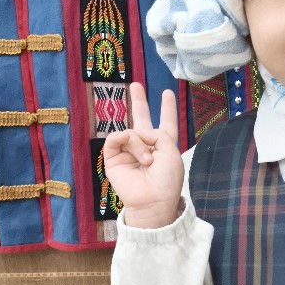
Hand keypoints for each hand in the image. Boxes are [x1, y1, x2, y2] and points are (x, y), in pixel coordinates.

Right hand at [102, 82, 183, 226]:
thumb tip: (136, 132)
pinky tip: (134, 153)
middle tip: (137, 85)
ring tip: (147, 161)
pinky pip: (116, 138)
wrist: (152, 200)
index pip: (166, 123)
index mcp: (163, 146)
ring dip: (140, 144)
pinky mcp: (113, 158)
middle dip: (140, 102)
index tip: (167, 93)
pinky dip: (125, 141)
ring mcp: (129, 151)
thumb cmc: (166, 179)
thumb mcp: (171, 151)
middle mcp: (146, 146)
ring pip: (131, 132)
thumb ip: (158, 132)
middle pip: (142, 119)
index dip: (168, 109)